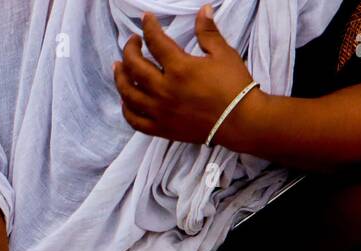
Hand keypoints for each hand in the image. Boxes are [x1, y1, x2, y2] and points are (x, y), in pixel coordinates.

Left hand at [113, 6, 258, 145]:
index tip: (146, 20)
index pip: (155, 41)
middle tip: (133, 42)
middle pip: (134, 66)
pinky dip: (126, 109)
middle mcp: (164, 89)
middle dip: (130, 49)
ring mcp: (160, 111)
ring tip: (119, 67)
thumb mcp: (223, 54)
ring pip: (129, 94)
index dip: (148, 27)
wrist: (241, 121)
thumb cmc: (234, 86)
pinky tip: (126, 100)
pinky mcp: (162, 129)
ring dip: (120, 77)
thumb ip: (208, 32)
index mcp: (179, 68)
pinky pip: (135, 120)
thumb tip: (203, 10)